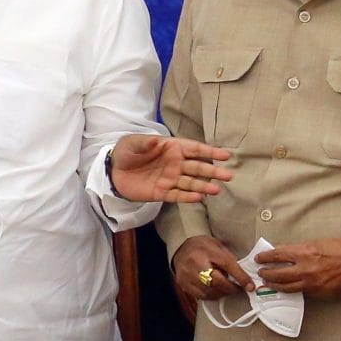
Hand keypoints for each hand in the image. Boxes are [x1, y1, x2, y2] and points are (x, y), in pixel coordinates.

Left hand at [111, 135, 233, 203]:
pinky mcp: (162, 192)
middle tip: (228, 176)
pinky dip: (187, 197)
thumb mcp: (132, 143)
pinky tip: (198, 198)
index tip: (225, 156)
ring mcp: (170, 179)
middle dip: (213, 171)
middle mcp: (175, 164)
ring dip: (203, 186)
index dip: (209, 152)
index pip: (194, 149)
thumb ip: (145, 143)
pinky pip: (177, 195)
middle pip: (197, 167)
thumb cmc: (126, 152)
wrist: (112, 171)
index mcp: (172, 148)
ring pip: (190, 183)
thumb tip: (156, 142)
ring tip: (216, 190)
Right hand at [170, 235, 252, 306]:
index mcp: (205, 250)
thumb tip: (245, 277)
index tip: (250, 286)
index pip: (226, 265)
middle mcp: (194, 263)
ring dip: (222, 293)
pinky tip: (216, 290)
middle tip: (239, 288)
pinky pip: (201, 296)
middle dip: (231, 288)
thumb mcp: (219, 248)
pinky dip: (212, 295)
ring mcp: (187, 275)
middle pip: (216, 282)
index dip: (240, 277)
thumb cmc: (202, 248)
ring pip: (209, 292)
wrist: (182, 249)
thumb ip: (231, 261)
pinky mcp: (184, 285)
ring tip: (227, 288)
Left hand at [256, 236, 340, 299]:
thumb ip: (299, 250)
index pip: (277, 255)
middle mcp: (307, 269)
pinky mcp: (321, 293)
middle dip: (265, 274)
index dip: (265, 257)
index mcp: (305, 252)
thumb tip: (283, 253)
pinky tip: (287, 288)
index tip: (259, 258)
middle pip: (277, 274)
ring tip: (268, 283)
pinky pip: (302, 292)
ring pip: (286, 287)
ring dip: (275, 285)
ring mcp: (313, 283)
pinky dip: (292, 290)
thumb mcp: (318, 243)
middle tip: (261, 273)